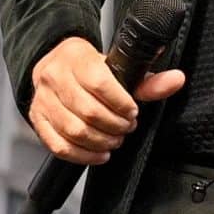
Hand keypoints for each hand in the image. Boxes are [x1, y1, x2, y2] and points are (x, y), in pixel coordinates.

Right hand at [27, 35, 185, 165]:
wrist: (56, 63)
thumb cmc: (89, 67)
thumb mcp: (117, 67)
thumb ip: (148, 80)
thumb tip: (176, 80)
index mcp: (76, 58)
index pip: (100, 83)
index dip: (121, 103)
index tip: (133, 112)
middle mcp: (54, 77)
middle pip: (88, 111)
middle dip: (115, 125)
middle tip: (127, 128)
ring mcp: (42, 100)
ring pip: (73, 130)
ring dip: (101, 141)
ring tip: (115, 140)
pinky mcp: (37, 119)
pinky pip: (58, 145)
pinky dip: (82, 155)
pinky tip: (99, 154)